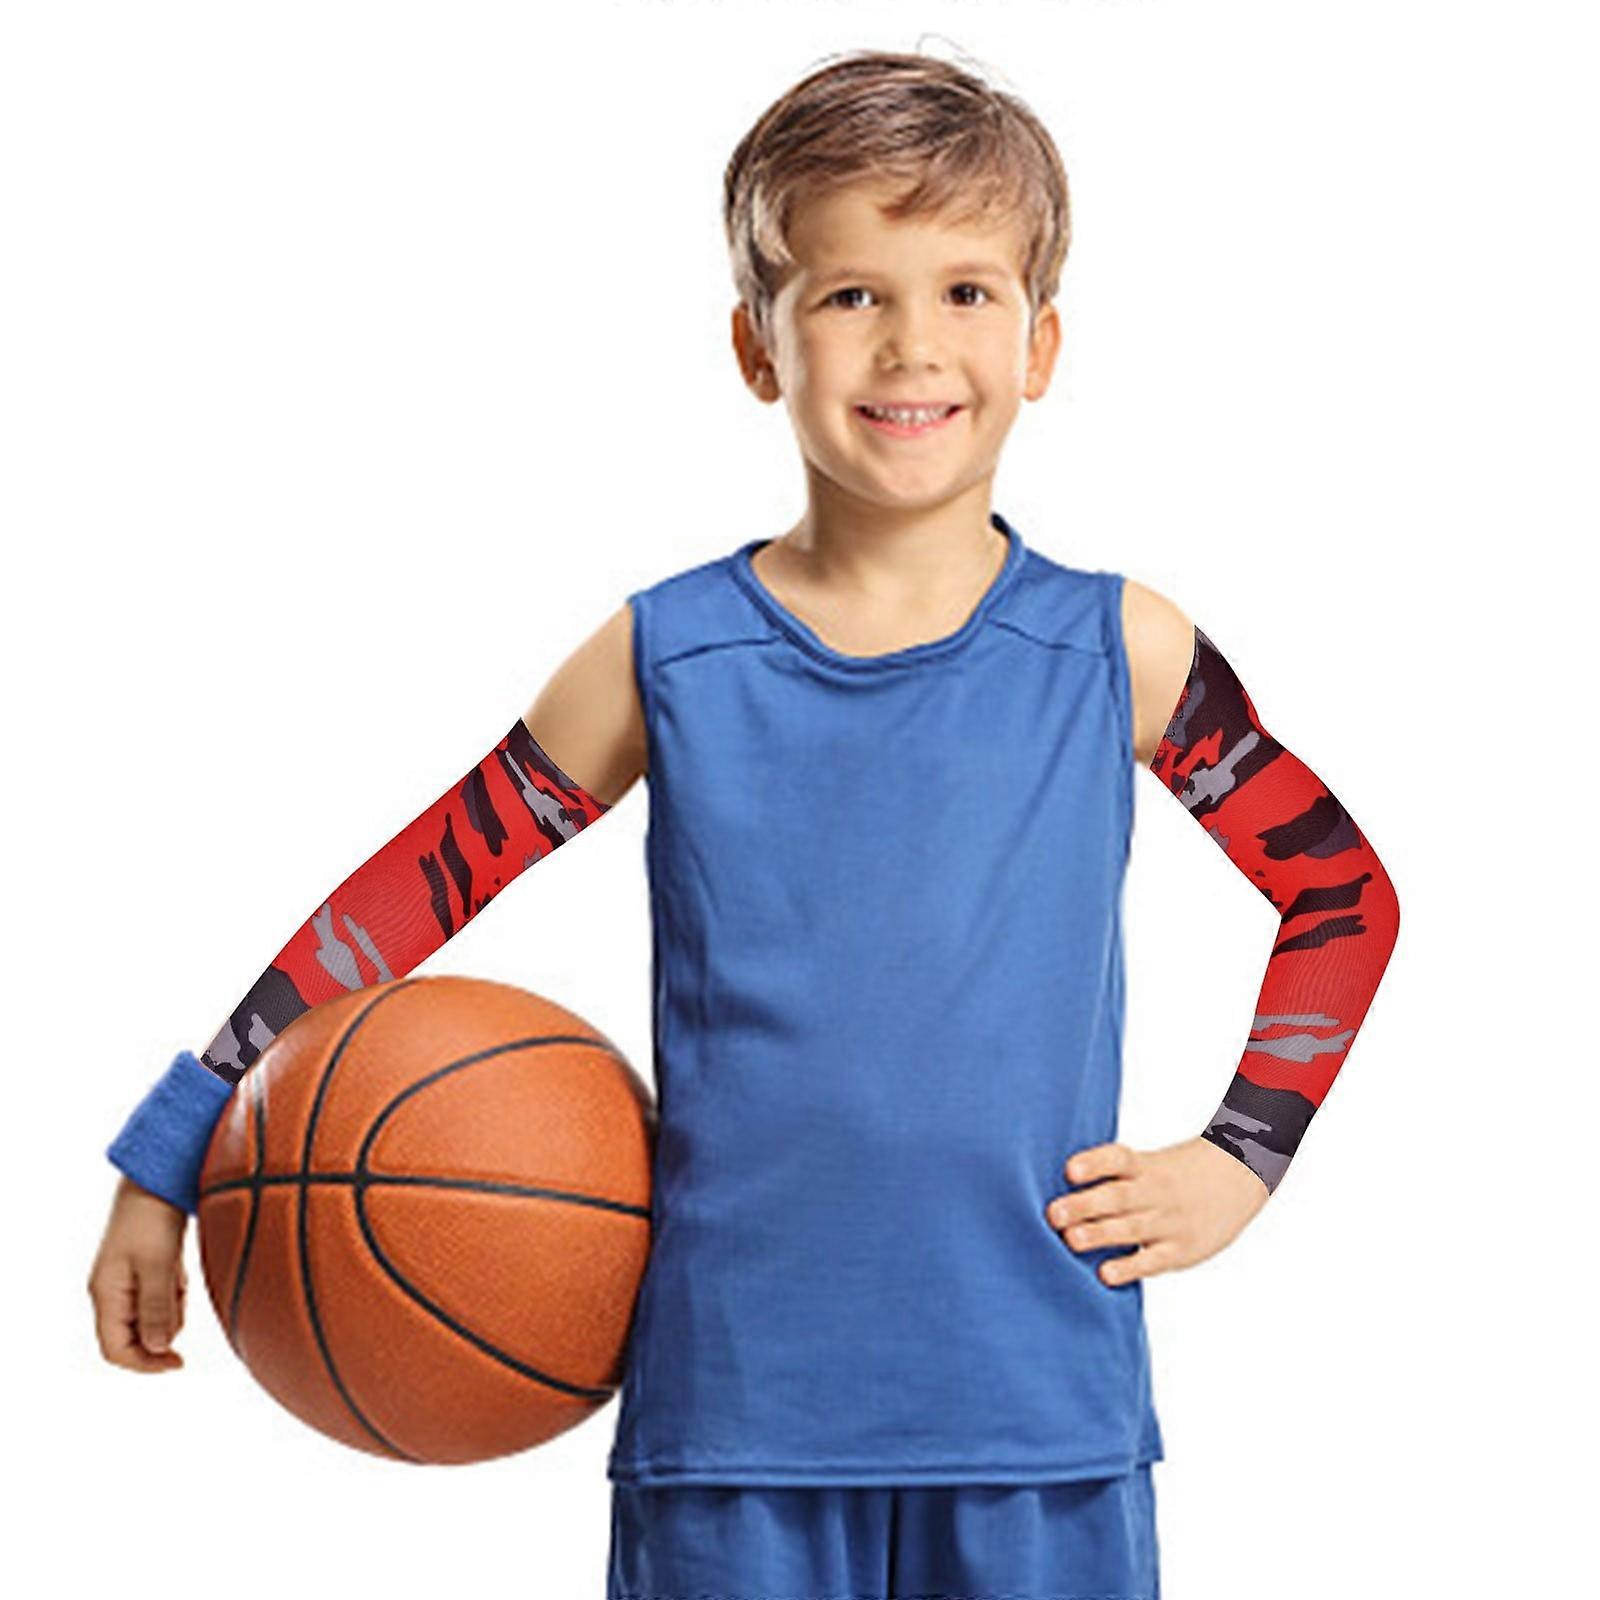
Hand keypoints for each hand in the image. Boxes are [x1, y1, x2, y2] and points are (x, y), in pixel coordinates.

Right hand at [88, 1174, 190, 1370]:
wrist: (157, 1178)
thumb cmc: (154, 1217)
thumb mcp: (159, 1263)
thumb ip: (158, 1307)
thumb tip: (158, 1348)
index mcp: (106, 1293)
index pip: (115, 1349)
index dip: (144, 1364)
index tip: (179, 1363)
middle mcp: (111, 1291)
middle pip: (133, 1336)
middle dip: (162, 1329)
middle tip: (180, 1298)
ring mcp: (126, 1280)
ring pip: (151, 1316)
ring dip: (171, 1307)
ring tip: (177, 1273)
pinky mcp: (143, 1269)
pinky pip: (160, 1295)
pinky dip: (174, 1290)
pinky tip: (178, 1269)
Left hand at [1045, 1136, 1269, 1284]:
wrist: (1239, 1175)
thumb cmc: (1176, 1173)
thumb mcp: (1150, 1163)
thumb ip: (1112, 1174)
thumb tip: (1058, 1188)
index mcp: (1145, 1165)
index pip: (1118, 1158)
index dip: (1094, 1163)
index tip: (1069, 1170)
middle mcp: (1155, 1191)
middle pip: (1118, 1196)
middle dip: (1084, 1206)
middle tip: (1053, 1214)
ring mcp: (1170, 1221)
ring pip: (1131, 1228)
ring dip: (1099, 1235)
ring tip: (1070, 1240)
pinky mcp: (1181, 1250)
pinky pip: (1153, 1260)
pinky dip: (1130, 1267)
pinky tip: (1106, 1274)